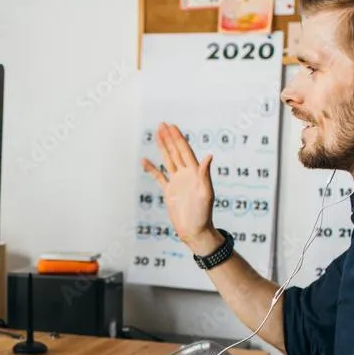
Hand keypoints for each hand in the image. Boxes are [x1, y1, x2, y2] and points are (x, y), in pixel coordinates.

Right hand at [143, 123, 218, 252]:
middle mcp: (186, 174)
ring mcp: (177, 182)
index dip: (178, 138)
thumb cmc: (203, 214)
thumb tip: (209, 156)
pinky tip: (144, 160)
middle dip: (169, 138)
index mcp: (195, 173)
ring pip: (168, 160)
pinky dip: (152, 168)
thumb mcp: (206, 194)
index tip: (172, 126)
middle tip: (162, 124)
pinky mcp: (169, 191)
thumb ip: (205, 174)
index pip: (185, 151)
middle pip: (175, 152)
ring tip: (157, 134)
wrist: (195, 230)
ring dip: (162, 147)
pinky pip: (158, 177)